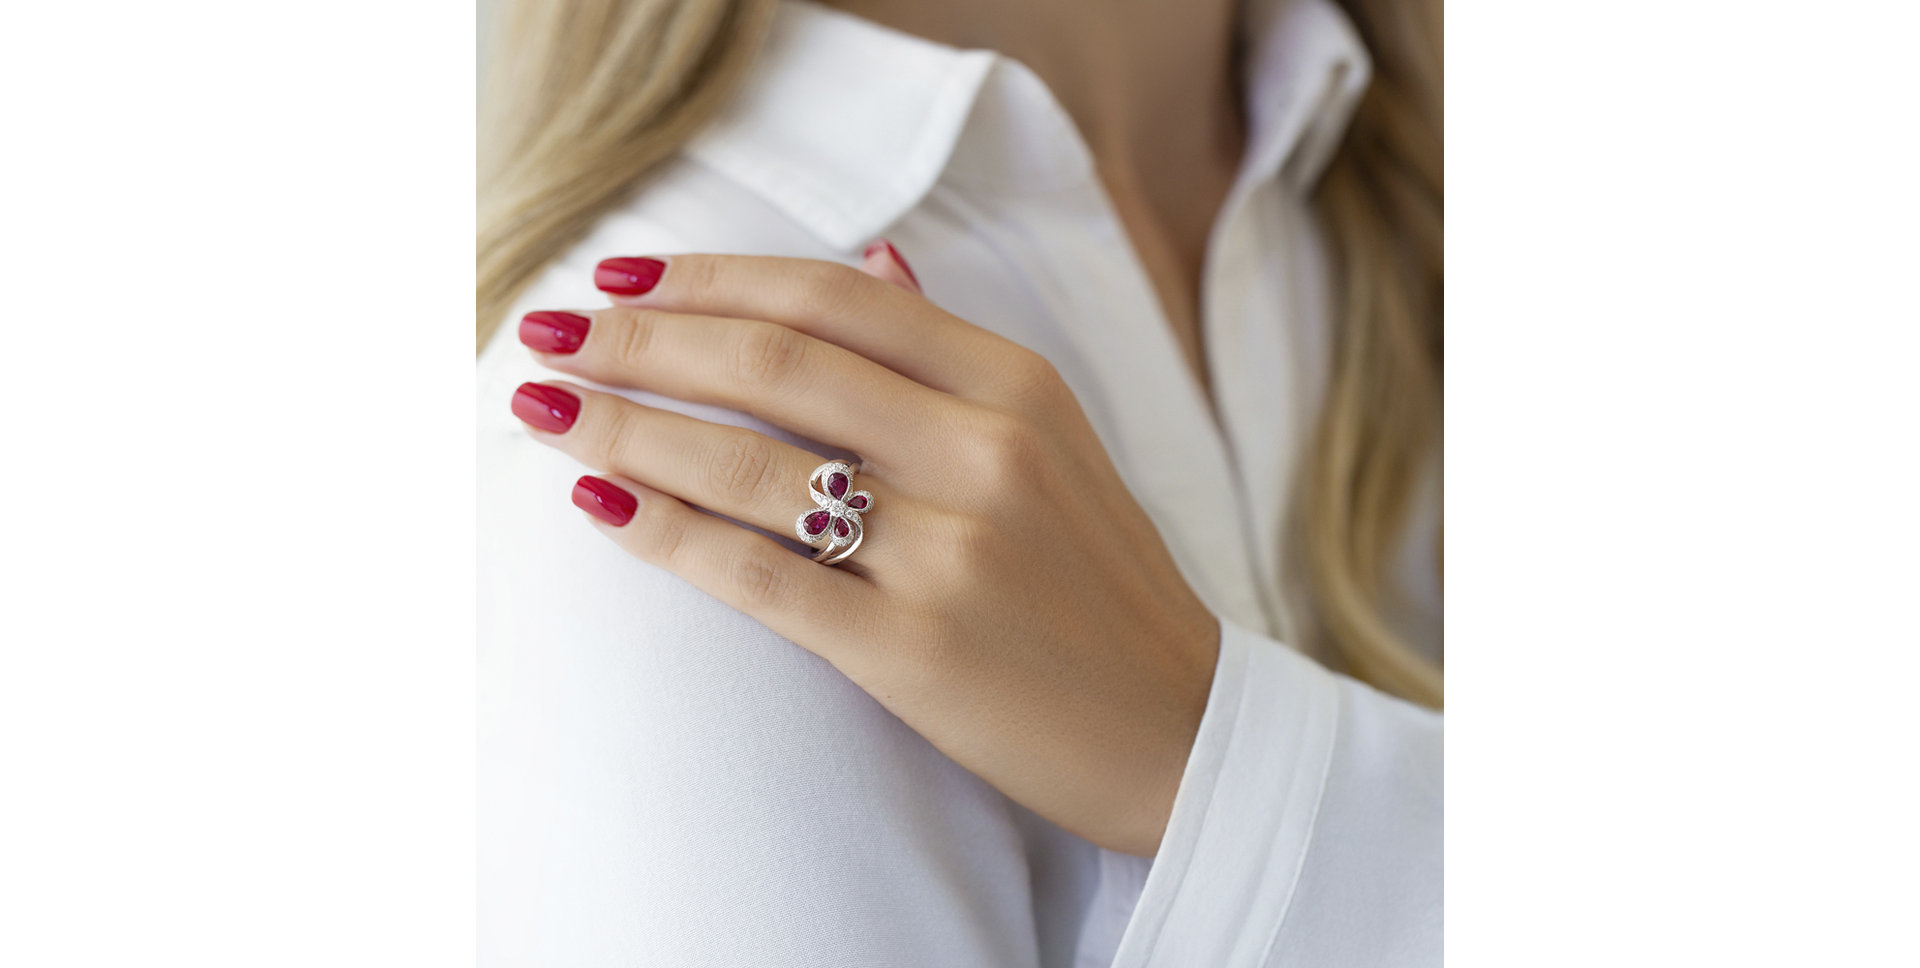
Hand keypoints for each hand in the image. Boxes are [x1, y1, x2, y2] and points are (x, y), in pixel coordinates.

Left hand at [510, 247, 1219, 854]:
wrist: (1177, 728)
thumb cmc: (1098, 583)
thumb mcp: (1054, 439)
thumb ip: (952, 355)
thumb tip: (872, 258)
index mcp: (1014, 385)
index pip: (830, 297)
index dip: (709, 278)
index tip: (619, 278)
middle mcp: (983, 451)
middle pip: (773, 363)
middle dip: (639, 341)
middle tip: (548, 336)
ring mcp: (951, 550)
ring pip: (749, 463)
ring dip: (625, 428)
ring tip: (544, 412)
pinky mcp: (913, 648)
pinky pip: (760, 574)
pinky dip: (666, 533)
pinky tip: (600, 508)